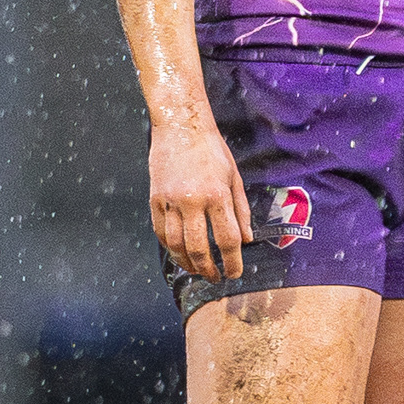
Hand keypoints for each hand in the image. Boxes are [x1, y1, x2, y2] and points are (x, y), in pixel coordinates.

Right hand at [148, 122, 253, 282]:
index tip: (234, 272)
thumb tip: (247, 239)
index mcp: (217, 194)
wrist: (181, 125)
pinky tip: (179, 252)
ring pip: (176, 245)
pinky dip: (170, 247)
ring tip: (196, 269)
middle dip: (208, 269)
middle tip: (214, 277)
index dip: (232, 261)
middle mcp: (193, 201)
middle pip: (199, 248)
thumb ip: (241, 209)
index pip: (227, 239)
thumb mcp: (234, 176)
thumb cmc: (211, 149)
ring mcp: (170, 201)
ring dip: (187, 263)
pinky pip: (161, 232)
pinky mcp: (155, 199)